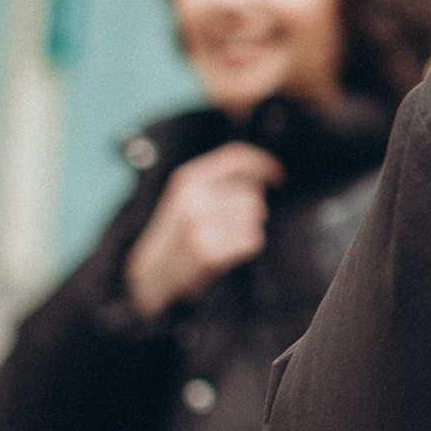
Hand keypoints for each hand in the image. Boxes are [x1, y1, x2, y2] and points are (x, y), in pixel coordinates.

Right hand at [125, 144, 282, 316]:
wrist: (150, 274)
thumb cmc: (177, 233)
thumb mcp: (187, 196)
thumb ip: (218, 180)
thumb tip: (262, 175)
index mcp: (187, 178)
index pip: (236, 157)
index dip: (264, 163)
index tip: (279, 176)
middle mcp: (193, 198)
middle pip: (253, 192)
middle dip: (251, 208)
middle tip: (231, 224)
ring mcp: (199, 224)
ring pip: (256, 216)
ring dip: (250, 227)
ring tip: (226, 237)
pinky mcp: (209, 250)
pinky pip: (253, 239)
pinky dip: (248, 246)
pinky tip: (229, 250)